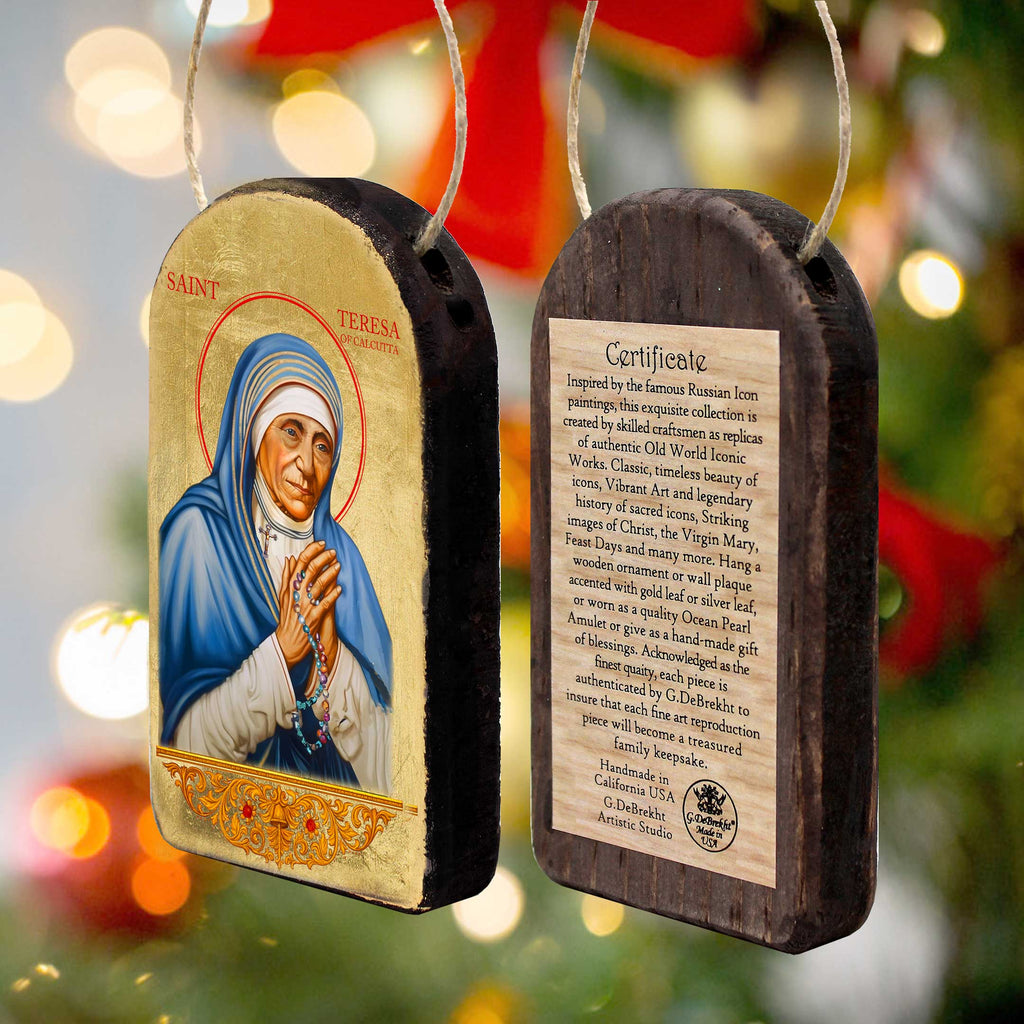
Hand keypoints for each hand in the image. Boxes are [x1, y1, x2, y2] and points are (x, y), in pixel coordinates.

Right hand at [274, 540, 341, 668]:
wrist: (286, 644)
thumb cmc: (287, 619)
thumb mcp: (283, 596)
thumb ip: (286, 577)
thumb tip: (289, 559)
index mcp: (289, 587)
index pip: (299, 563)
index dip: (311, 551)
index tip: (321, 543)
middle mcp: (296, 595)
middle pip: (309, 571)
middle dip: (322, 558)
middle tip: (333, 552)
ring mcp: (305, 606)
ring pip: (318, 585)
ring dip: (329, 574)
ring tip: (339, 565)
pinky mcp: (313, 618)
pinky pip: (324, 604)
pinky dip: (332, 595)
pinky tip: (340, 588)